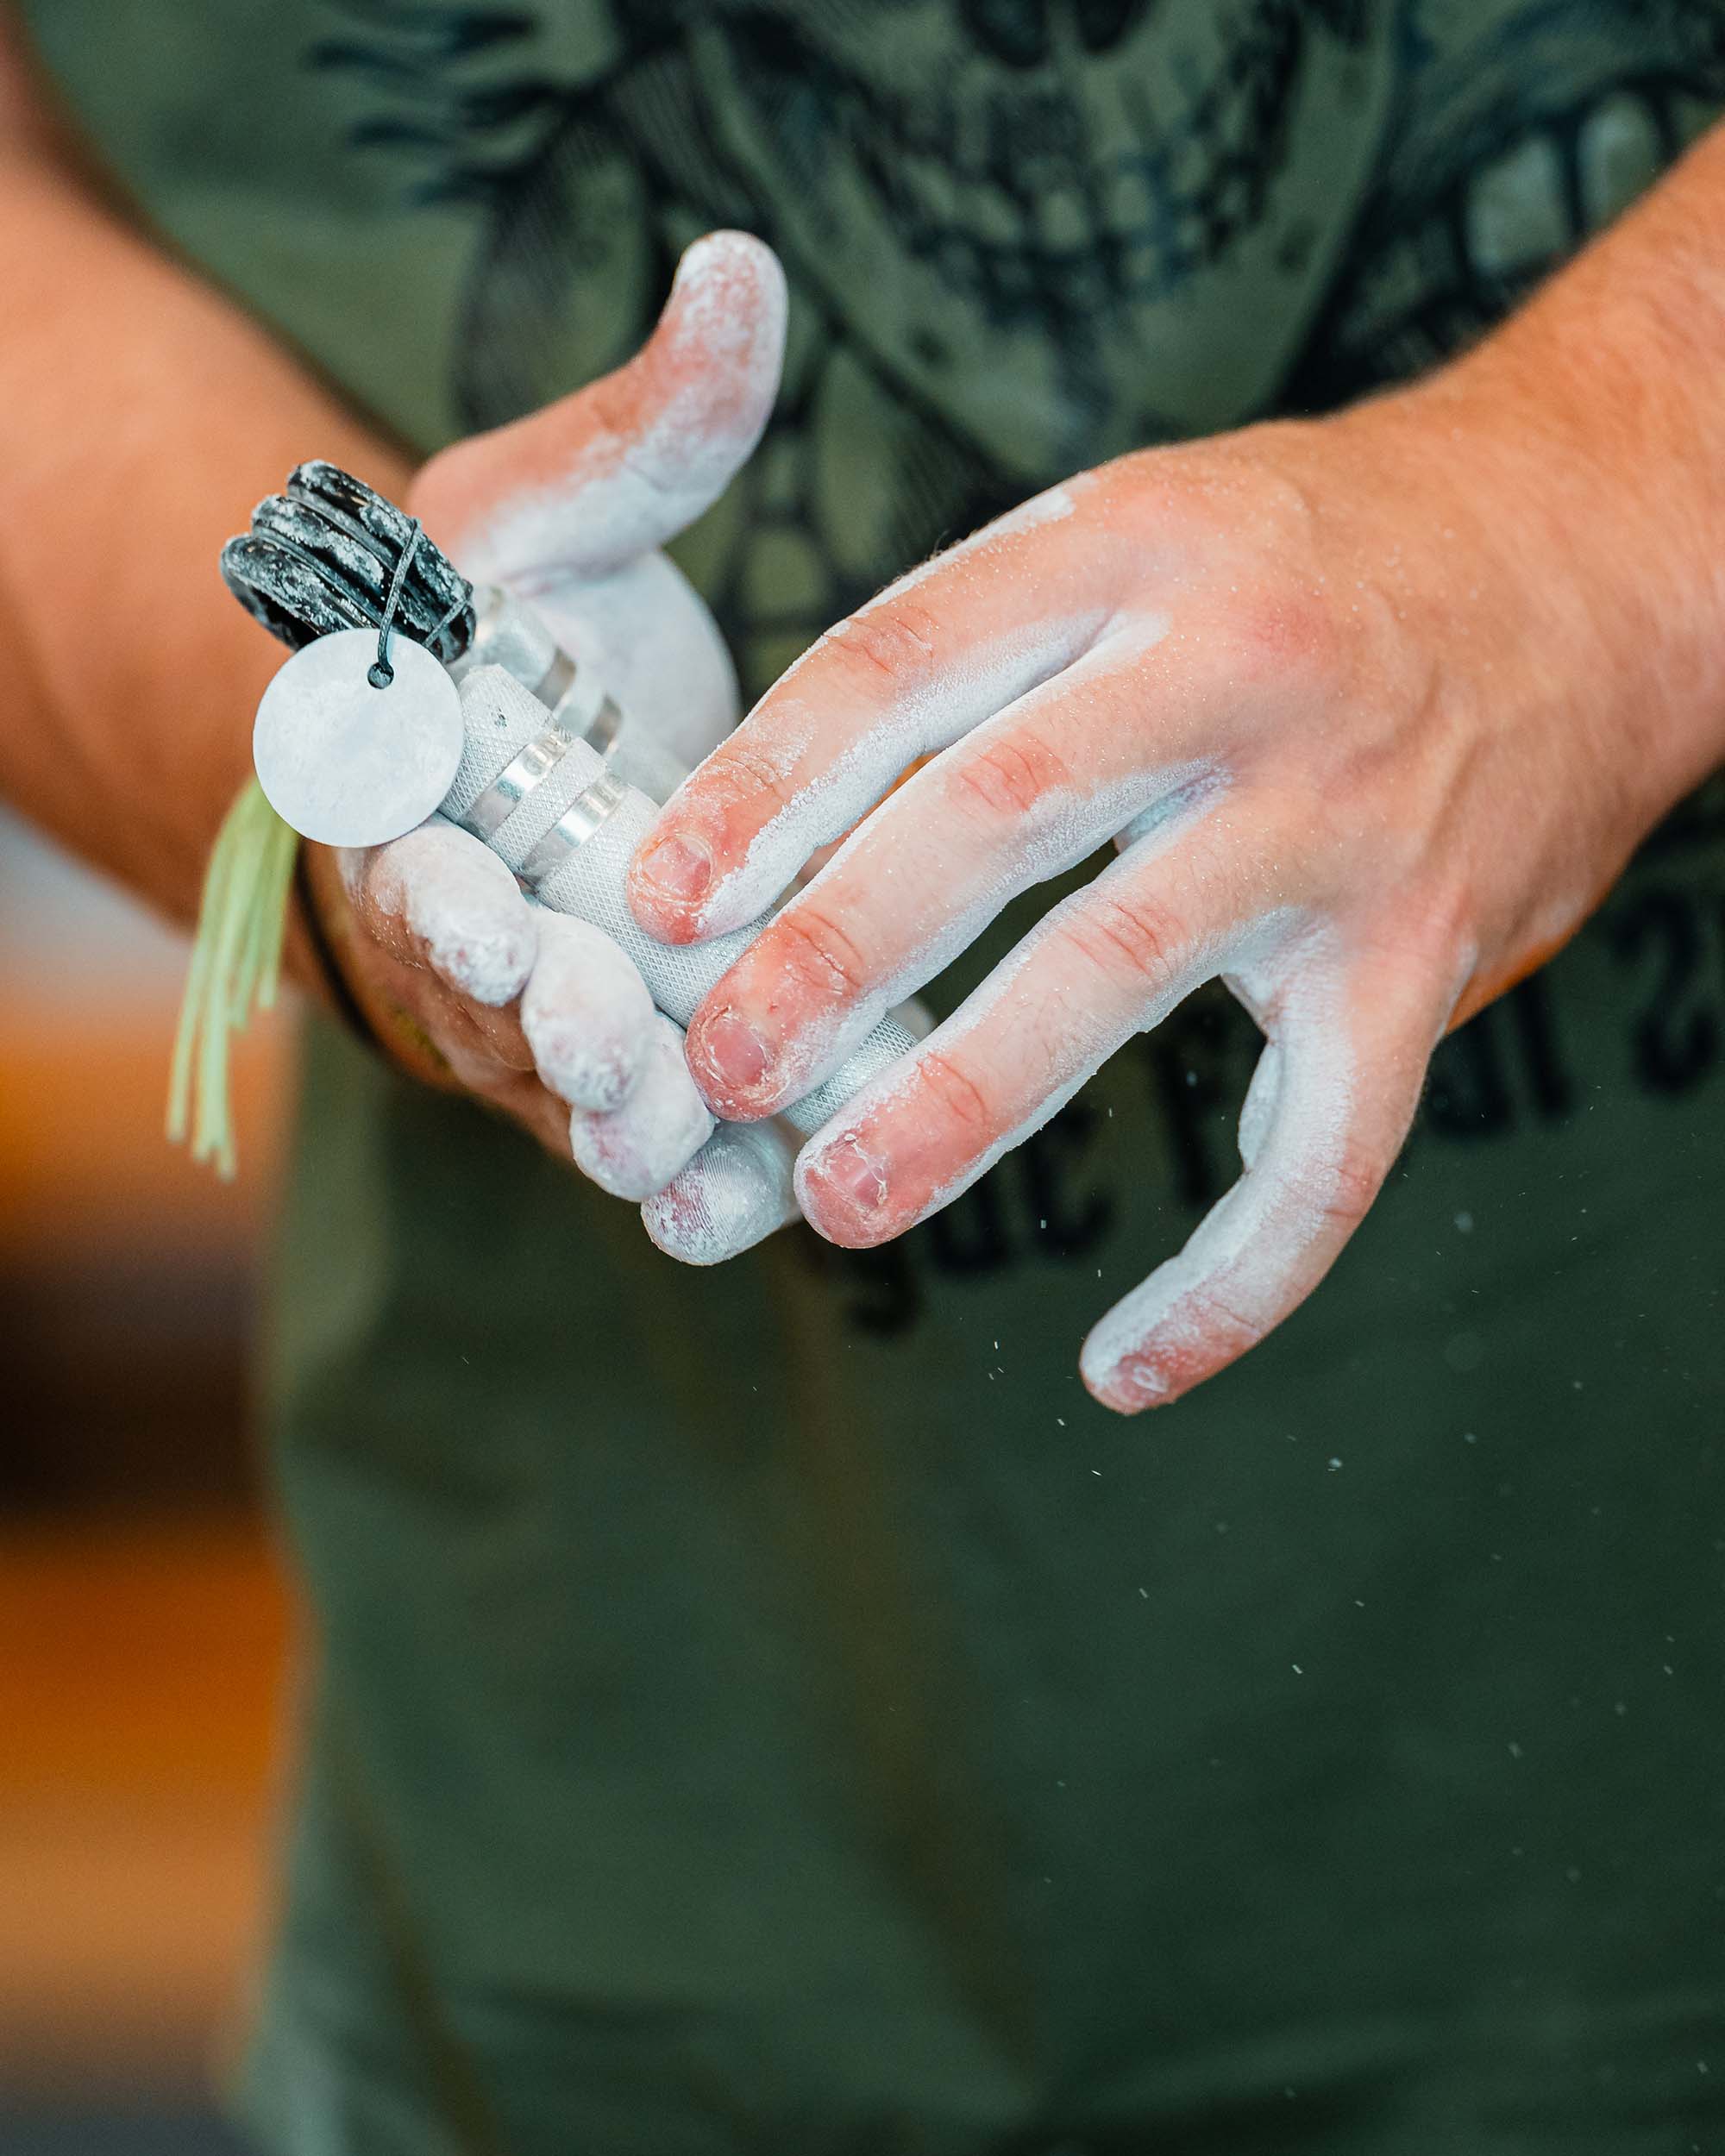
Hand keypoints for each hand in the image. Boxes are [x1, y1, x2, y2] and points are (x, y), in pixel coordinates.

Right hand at [301, 231, 788, 1197]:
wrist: (527, 761)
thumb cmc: (519, 627)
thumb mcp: (559, 511)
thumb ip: (644, 426)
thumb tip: (741, 269)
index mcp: (407, 775)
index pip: (396, 828)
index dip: (426, 870)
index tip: (474, 897)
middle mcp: (454, 914)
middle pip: (481, 991)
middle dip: (542, 1016)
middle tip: (604, 1032)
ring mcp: (533, 1016)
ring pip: (563, 1091)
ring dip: (620, 1122)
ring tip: (685, 1148)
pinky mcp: (620, 1076)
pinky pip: (644, 1143)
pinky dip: (690, 1180)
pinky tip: (749, 1206)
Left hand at [627, 345, 1718, 1408]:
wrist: (1593, 555)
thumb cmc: (1327, 554)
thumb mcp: (1149, 519)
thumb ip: (987, 633)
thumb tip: (783, 797)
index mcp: (1133, 546)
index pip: (906, 661)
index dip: (766, 785)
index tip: (659, 900)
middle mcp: (1235, 671)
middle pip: (993, 813)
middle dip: (833, 949)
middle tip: (712, 1064)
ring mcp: (1336, 822)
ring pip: (1122, 974)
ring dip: (964, 1101)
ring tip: (842, 1200)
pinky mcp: (1424, 959)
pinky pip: (1325, 1150)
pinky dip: (1231, 1278)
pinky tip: (1126, 1365)